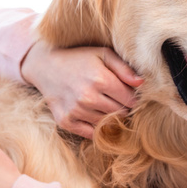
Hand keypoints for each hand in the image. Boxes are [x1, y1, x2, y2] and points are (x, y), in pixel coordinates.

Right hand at [21, 41, 142, 137]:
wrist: (45, 66)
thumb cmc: (79, 58)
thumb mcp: (103, 54)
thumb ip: (124, 68)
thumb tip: (142, 84)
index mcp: (100, 79)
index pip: (130, 99)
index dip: (133, 97)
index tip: (128, 92)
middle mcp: (88, 97)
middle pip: (121, 113)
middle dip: (123, 107)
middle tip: (115, 98)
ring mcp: (76, 111)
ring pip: (107, 123)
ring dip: (109, 116)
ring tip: (102, 102)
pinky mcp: (66, 122)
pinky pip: (91, 133)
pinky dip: (96, 126)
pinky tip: (92, 113)